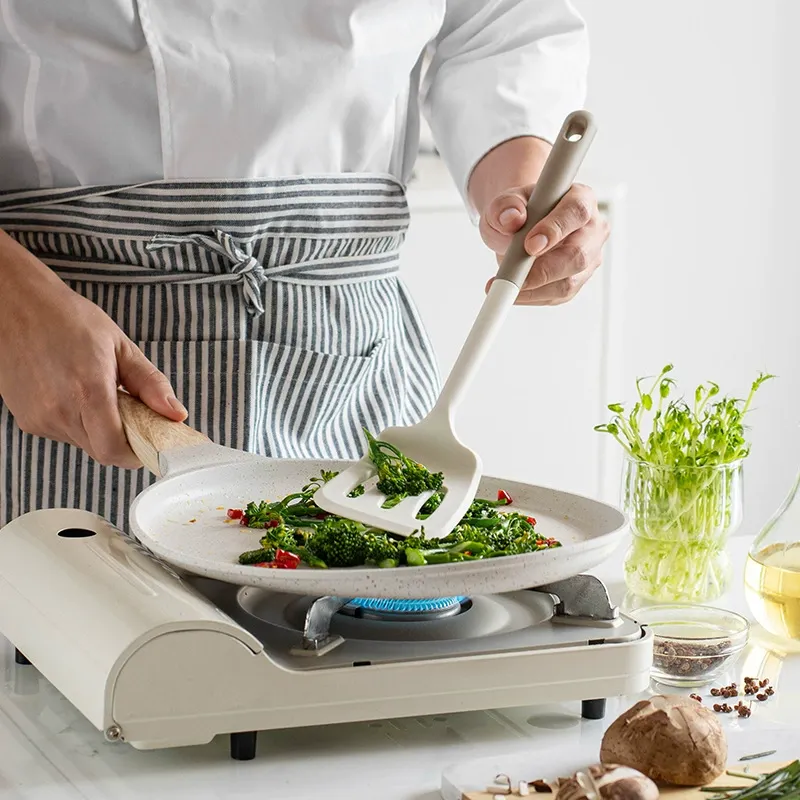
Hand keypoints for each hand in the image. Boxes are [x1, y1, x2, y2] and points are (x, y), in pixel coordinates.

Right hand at [0, 234, 186, 467]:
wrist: (16, 307)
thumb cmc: (68, 319)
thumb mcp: (120, 346)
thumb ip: (151, 384)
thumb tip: (176, 414)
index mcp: (88, 391)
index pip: (115, 450)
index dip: (138, 452)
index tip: (152, 440)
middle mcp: (59, 411)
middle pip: (102, 451)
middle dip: (124, 440)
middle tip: (132, 414)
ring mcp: (39, 418)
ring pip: (84, 444)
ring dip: (100, 431)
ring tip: (99, 395)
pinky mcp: (27, 421)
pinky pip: (64, 435)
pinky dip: (79, 424)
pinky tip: (76, 395)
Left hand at [479, 182, 608, 304]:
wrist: (520, 227)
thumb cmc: (518, 211)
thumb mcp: (504, 203)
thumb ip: (505, 205)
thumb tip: (512, 218)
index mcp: (581, 198)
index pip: (576, 212)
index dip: (555, 229)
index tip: (530, 245)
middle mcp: (592, 229)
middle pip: (578, 255)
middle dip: (544, 270)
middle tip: (513, 276)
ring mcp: (589, 257)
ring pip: (569, 282)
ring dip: (534, 289)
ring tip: (504, 285)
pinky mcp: (578, 280)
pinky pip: (558, 296)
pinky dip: (532, 297)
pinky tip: (515, 291)